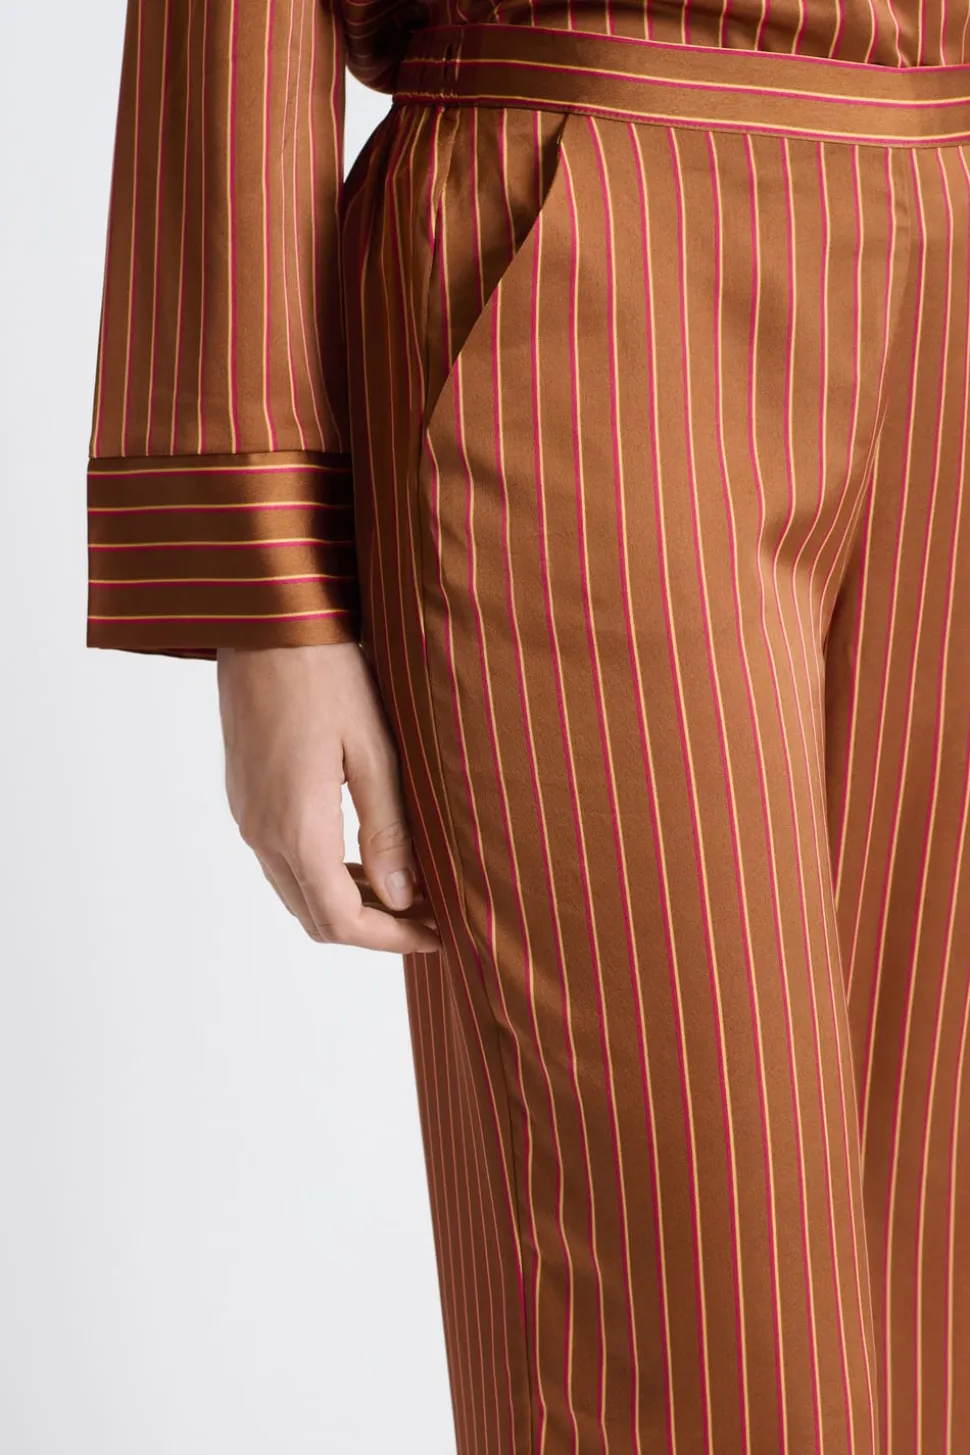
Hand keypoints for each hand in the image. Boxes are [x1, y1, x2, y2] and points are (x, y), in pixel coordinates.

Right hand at [216, 641, 440, 954]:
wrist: (266, 623)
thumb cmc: (327, 674)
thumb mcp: (374, 750)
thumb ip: (388, 829)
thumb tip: (403, 897)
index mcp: (297, 828)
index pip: (342, 920)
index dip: (393, 938)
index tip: (438, 932)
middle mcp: (262, 833)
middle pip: (316, 917)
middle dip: (375, 928)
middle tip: (430, 914)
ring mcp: (248, 816)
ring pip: (298, 892)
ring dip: (350, 902)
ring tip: (408, 887)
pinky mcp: (246, 797)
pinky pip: (284, 861)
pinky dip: (326, 875)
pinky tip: (368, 853)